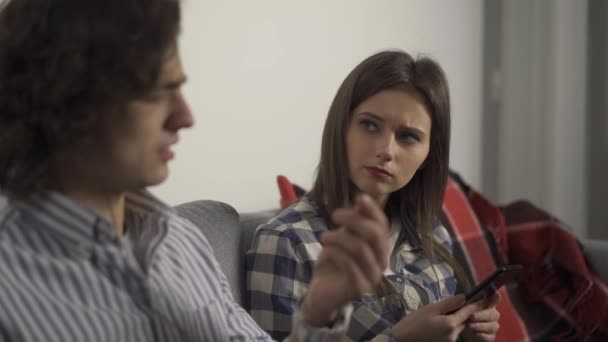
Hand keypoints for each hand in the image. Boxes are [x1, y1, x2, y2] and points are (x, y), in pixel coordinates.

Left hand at [301, 194, 389, 326]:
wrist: (323, 290)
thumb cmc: (335, 260)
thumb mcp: (343, 236)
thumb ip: (354, 220)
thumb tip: (362, 198)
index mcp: (379, 246)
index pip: (383, 224)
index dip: (372, 210)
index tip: (359, 198)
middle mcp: (381, 260)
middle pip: (375, 234)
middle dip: (354, 220)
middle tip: (334, 215)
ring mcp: (373, 275)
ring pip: (361, 249)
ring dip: (340, 238)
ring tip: (324, 237)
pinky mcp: (361, 288)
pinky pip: (350, 266)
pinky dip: (336, 253)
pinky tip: (326, 251)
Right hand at [392, 294, 487, 341]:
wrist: (402, 340)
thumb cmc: (413, 323)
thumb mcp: (430, 309)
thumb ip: (448, 304)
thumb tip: (464, 297)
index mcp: (451, 323)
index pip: (468, 312)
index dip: (476, 304)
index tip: (484, 298)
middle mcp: (454, 334)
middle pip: (464, 320)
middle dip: (462, 312)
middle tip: (454, 305)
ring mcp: (450, 341)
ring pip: (457, 327)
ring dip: (454, 320)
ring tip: (440, 315)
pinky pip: (451, 333)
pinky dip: (448, 327)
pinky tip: (436, 324)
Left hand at [461, 292, 500, 341]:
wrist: (458, 329)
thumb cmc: (459, 314)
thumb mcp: (459, 305)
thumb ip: (464, 297)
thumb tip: (465, 293)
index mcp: (486, 303)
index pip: (495, 298)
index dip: (495, 297)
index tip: (495, 294)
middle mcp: (492, 314)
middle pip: (494, 314)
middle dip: (482, 315)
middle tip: (471, 316)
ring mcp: (492, 326)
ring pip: (493, 326)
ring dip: (481, 325)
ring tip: (469, 326)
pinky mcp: (490, 337)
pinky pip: (490, 337)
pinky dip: (482, 335)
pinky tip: (474, 333)